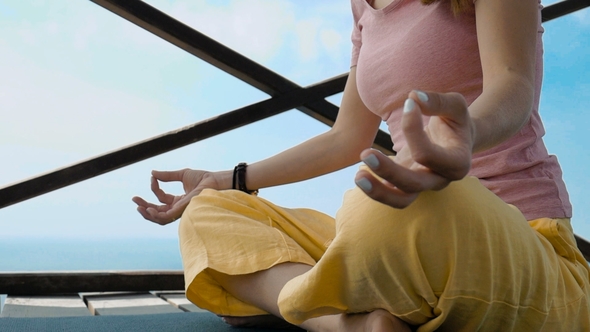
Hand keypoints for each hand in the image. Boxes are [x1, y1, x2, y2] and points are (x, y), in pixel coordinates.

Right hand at [132, 169, 228, 224]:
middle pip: (157, 211)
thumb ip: (167, 175)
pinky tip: (148, 208)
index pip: (161, 198)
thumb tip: (152, 173)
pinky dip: (156, 215)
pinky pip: (166, 218)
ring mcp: (180, 211)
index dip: (154, 188)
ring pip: (160, 218)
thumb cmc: (203, 178)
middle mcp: (178, 208)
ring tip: (138, 206)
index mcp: (178, 200)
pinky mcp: (181, 212)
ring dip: (147, 213)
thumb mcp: (181, 175)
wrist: (213, 180)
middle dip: (144, 205)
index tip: (152, 177)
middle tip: (134, 199)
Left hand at [354, 91, 475, 207]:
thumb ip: (438, 101)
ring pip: (401, 200)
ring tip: (358, 175)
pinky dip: (375, 189)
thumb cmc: (455, 120)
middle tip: (364, 154)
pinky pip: (391, 195)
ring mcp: (423, 186)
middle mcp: (441, 180)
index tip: (407, 103)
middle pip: (413, 184)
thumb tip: (413, 97)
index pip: (427, 154)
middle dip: (388, 171)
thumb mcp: (456, 105)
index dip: (411, 129)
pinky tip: (361, 174)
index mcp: (457, 162)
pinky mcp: (408, 185)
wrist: (457, 140)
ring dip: (378, 191)